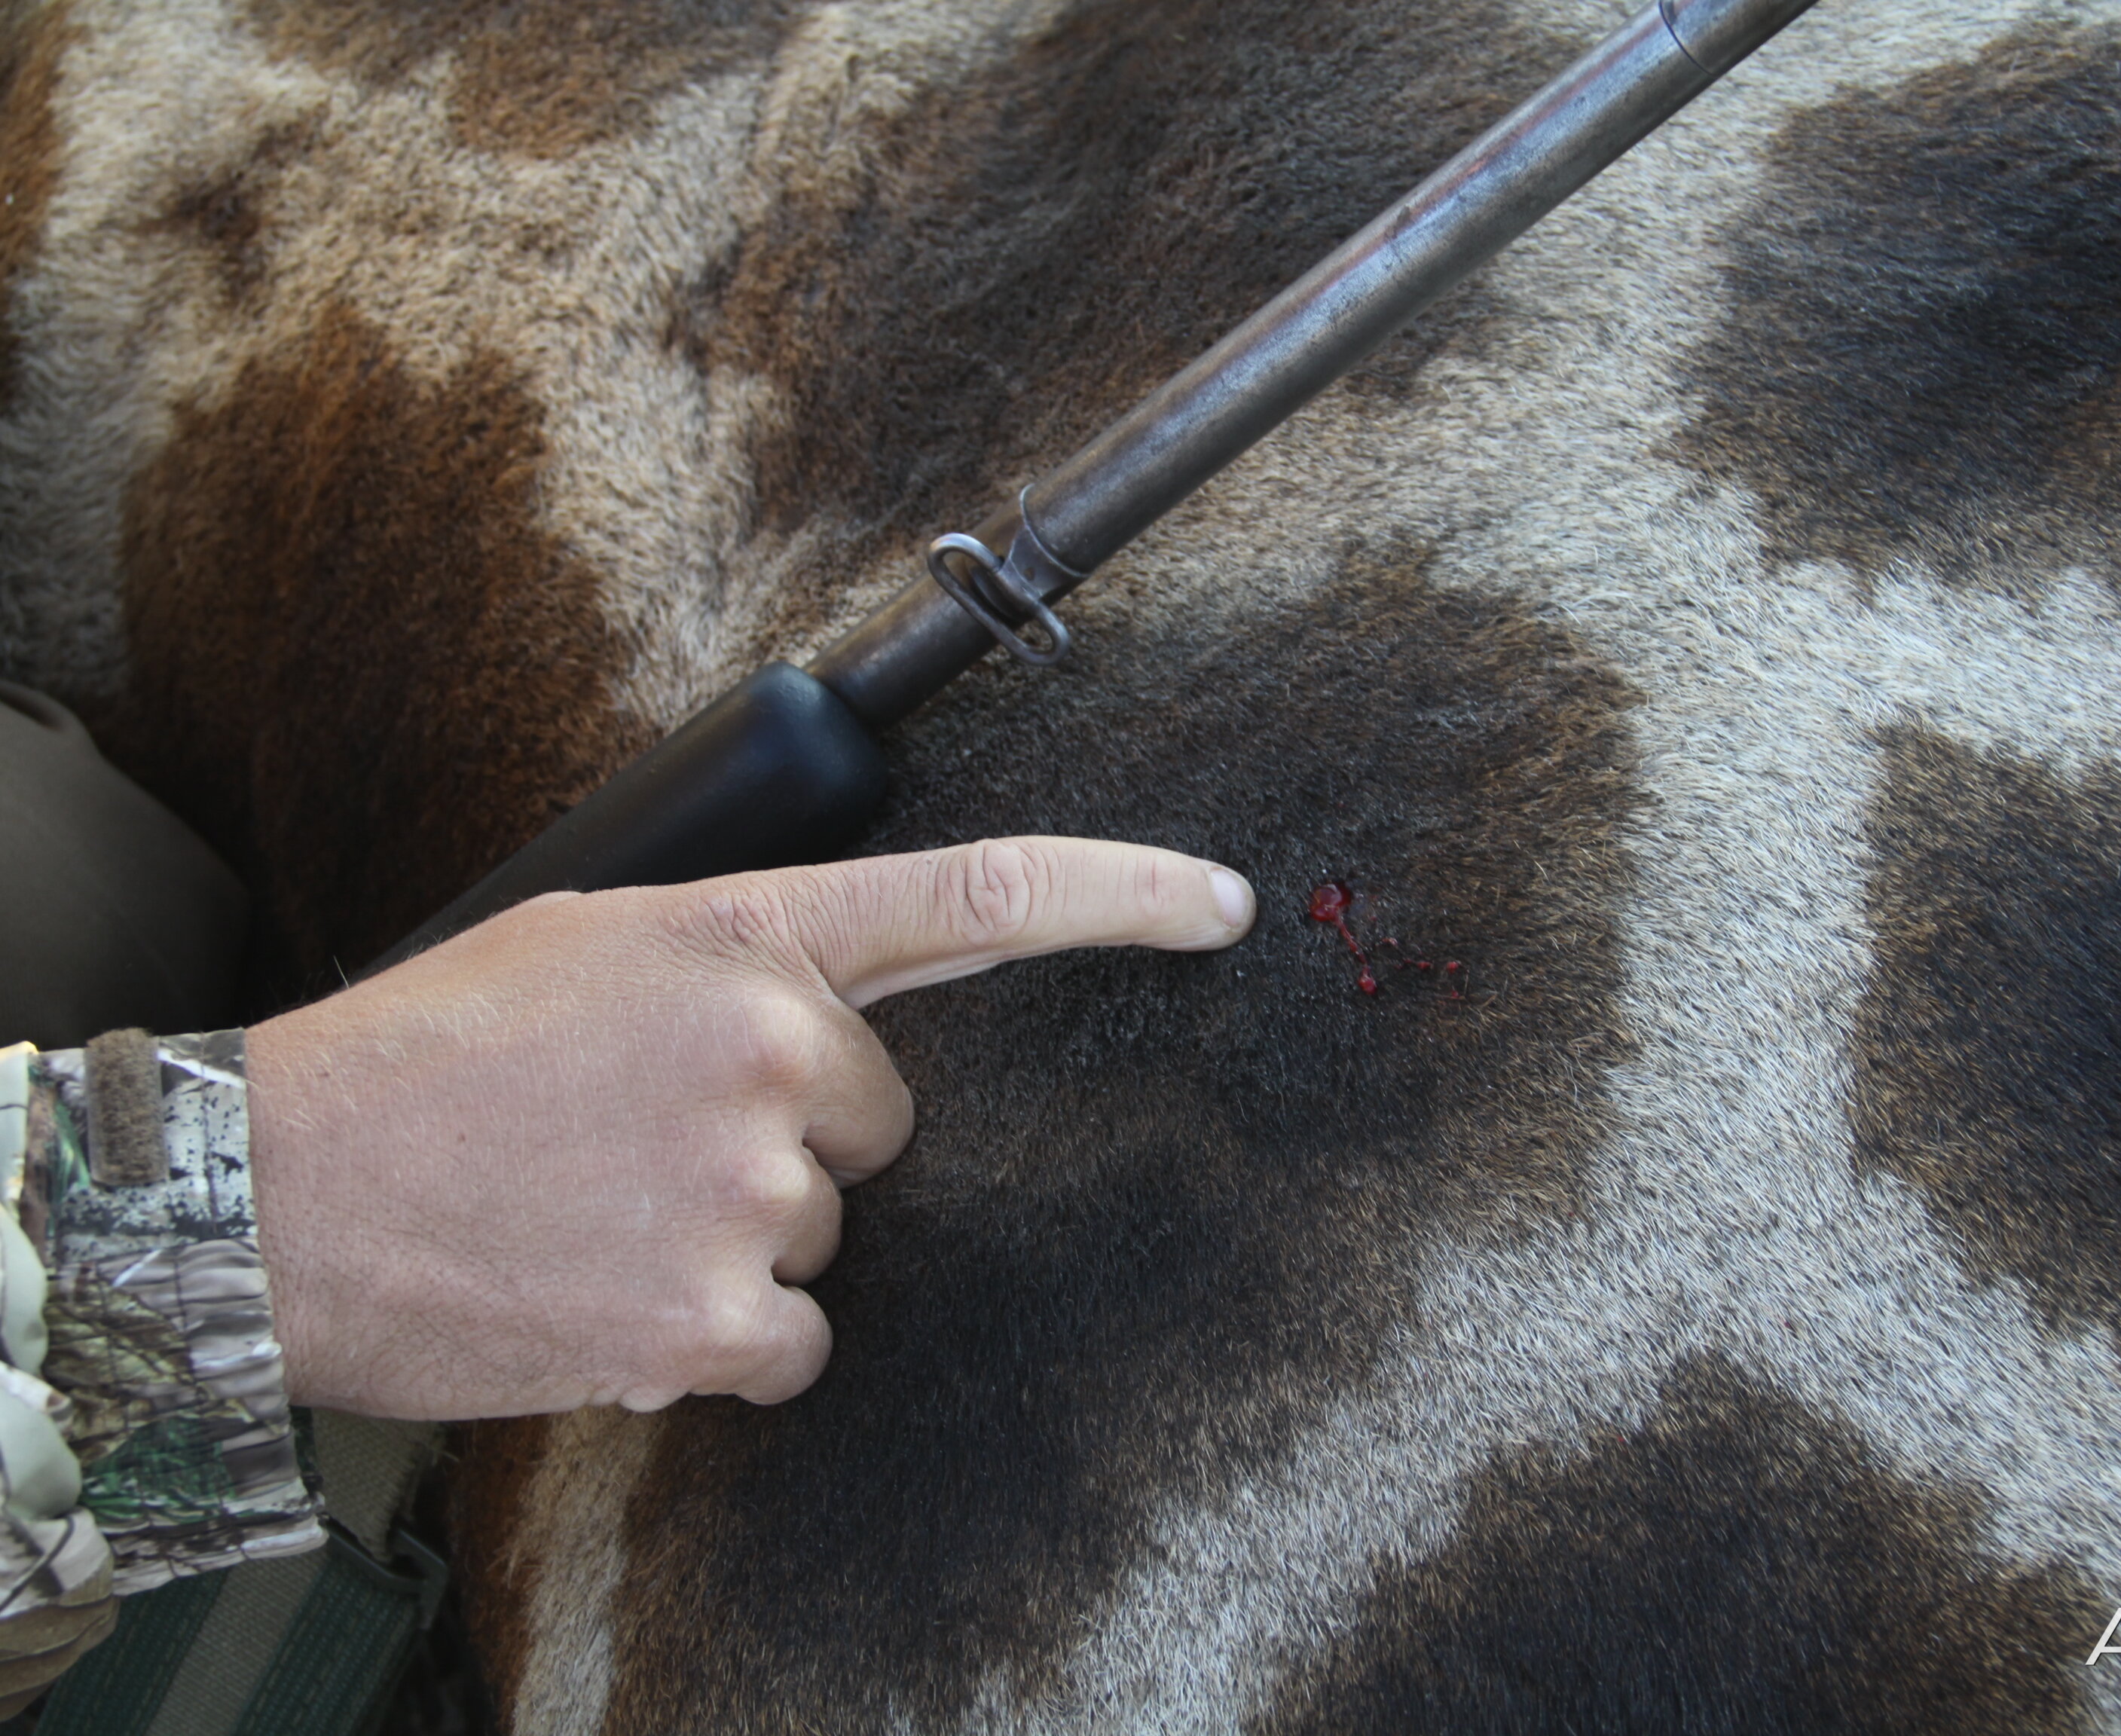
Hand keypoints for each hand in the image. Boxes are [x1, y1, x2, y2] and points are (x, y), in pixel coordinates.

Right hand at [243, 838, 1254, 1418]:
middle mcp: (770, 1046)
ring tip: (596, 1214)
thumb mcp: (591, 947)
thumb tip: (832, 1033)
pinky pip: (794, 1339)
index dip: (1121, 896)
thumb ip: (735, 964)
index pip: (979, 896)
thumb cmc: (426, 1062)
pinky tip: (611, 1298)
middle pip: (877, 1122)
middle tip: (645, 1142)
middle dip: (792, 1140)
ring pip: (825, 1232)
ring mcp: (751, 1185)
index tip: (1220, 905)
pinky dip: (722, 1340)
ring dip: (736, 1241)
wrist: (274, 1194)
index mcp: (742, 935)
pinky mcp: (719, 1315)